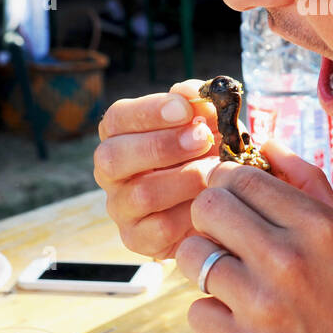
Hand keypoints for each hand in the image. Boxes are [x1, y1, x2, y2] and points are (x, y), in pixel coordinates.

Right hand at [94, 80, 223, 259]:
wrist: (220, 203)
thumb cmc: (207, 154)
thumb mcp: (209, 124)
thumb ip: (200, 105)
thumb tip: (190, 93)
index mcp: (121, 136)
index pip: (117, 118)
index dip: (149, 111)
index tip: (186, 109)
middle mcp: (111, 172)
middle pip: (113, 156)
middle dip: (161, 146)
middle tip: (202, 138)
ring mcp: (121, 207)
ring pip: (140, 193)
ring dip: (184, 179)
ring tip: (215, 172)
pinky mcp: (137, 239)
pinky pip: (159, 228)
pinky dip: (190, 214)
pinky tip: (210, 203)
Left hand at [174, 143, 332, 332]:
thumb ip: (307, 183)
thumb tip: (266, 143)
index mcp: (317, 226)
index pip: (241, 177)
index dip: (225, 182)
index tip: (227, 196)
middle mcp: (289, 260)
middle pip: (208, 207)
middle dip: (207, 218)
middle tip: (221, 235)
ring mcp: (263, 306)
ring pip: (191, 256)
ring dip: (202, 266)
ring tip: (230, 279)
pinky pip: (196, 310)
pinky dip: (212, 315)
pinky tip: (241, 321)